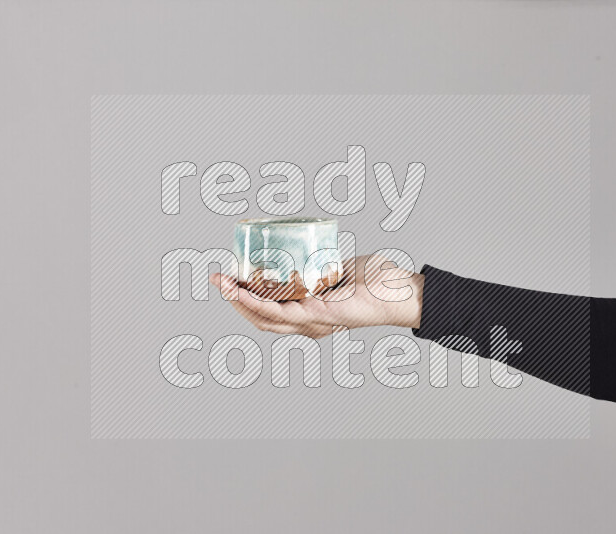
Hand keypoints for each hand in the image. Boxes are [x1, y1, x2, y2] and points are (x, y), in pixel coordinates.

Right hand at [209, 255, 423, 338]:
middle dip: (233, 298)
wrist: (399, 290)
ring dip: (237, 300)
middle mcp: (307, 324)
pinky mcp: (318, 317)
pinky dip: (255, 302)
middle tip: (216, 278)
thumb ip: (319, 262)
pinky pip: (279, 312)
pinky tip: (240, 290)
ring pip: (263, 317)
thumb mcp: (336, 269)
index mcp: (309, 314)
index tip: (228, 278)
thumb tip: (302, 243)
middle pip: (259, 317)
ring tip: (221, 282)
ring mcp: (311, 323)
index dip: (244, 298)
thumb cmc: (376, 281)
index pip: (268, 311)